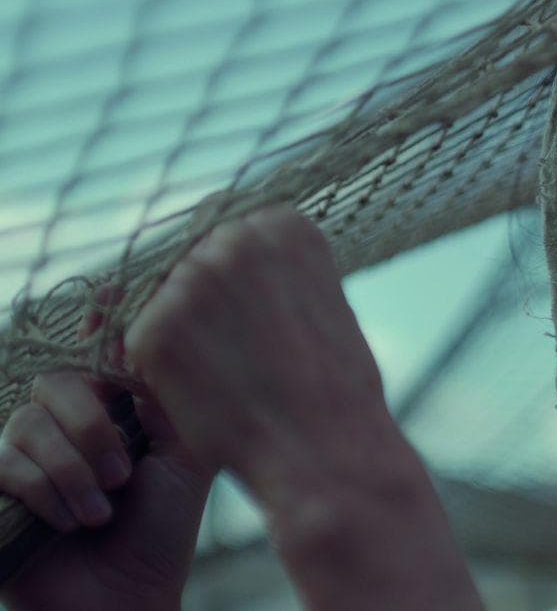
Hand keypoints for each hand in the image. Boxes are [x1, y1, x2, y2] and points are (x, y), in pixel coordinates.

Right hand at [0, 290, 214, 610]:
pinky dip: (44, 491)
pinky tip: (71, 522)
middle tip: (123, 474)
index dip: (98, 327)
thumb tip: (148, 331)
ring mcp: (26, 454)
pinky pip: (4, 462)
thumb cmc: (161, 531)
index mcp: (112, 407)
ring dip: (73, 470)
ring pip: (29, 421)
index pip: (92, 349)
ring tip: (102, 513)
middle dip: (93, 426)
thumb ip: (170, 396)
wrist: (127, 601)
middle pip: (58, 380)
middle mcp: (65, 424)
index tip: (106, 327)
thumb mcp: (184, 455)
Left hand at [122, 205, 482, 609]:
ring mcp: (191, 281)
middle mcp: (236, 238)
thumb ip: (275, 273)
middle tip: (230, 354)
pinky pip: (138, 344)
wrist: (327, 452)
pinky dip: (160, 373)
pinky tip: (205, 397)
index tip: (246, 314)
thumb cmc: (335, 391)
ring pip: (158, 301)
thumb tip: (233, 265)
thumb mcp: (321, 303)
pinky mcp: (154, 329)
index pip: (226, 227)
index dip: (228, 275)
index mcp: (285, 225)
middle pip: (186, 259)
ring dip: (176, 335)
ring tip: (224, 379)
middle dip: (197, 302)